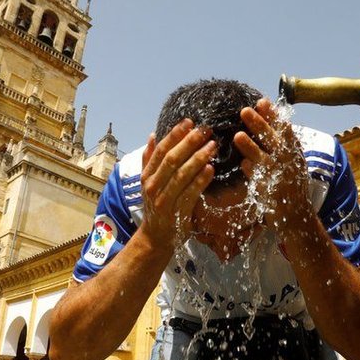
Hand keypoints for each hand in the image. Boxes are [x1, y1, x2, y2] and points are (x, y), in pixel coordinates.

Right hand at [140, 118, 216, 252]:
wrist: (155, 237)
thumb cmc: (156, 206)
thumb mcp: (149, 182)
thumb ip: (150, 159)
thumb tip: (153, 135)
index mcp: (147, 176)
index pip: (161, 150)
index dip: (175, 135)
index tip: (189, 121)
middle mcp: (154, 186)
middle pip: (172, 160)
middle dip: (189, 142)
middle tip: (205, 130)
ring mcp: (164, 200)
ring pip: (182, 175)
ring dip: (198, 158)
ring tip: (212, 145)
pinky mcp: (177, 213)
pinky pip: (190, 194)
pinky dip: (200, 181)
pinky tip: (211, 169)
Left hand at [234, 98, 311, 229]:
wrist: (296, 214)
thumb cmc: (290, 184)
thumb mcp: (291, 160)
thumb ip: (280, 142)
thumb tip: (268, 118)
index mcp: (294, 151)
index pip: (284, 128)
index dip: (273, 115)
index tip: (262, 101)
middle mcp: (289, 162)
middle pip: (274, 139)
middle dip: (260, 124)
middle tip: (245, 110)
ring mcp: (281, 176)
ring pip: (264, 158)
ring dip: (251, 147)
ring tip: (238, 136)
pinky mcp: (272, 191)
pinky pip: (259, 178)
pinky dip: (251, 170)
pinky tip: (244, 163)